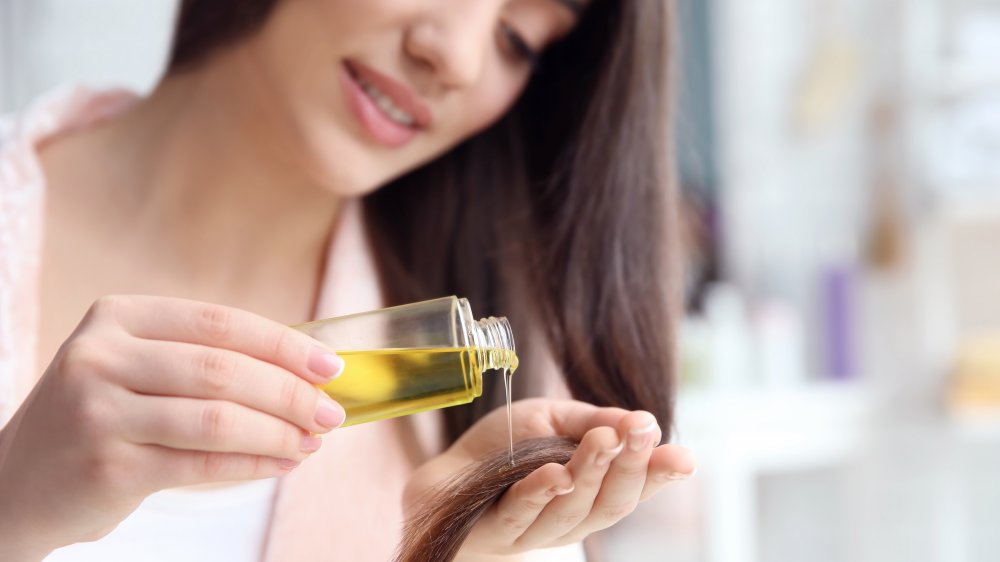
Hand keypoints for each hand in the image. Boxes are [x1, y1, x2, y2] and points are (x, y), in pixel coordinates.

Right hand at [0, 295, 345, 559]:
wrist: (17, 483)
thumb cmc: (101, 418)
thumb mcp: (136, 368)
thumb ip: (206, 360)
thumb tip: (306, 372)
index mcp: (118, 318)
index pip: (221, 323)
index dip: (284, 345)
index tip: (330, 366)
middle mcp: (102, 356)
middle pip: (223, 370)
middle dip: (290, 393)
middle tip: (331, 413)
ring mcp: (99, 411)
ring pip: (216, 419)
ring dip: (278, 432)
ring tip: (312, 442)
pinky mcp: (105, 466)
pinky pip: (200, 464)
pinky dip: (252, 465)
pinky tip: (281, 464)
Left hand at [403, 398, 695, 557]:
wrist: (441, 477)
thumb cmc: (501, 451)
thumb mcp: (552, 421)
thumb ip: (594, 420)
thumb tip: (643, 420)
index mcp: (590, 493)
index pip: (633, 489)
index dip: (660, 476)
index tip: (685, 458)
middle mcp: (569, 518)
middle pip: (610, 504)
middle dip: (630, 467)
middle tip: (641, 433)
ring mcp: (534, 530)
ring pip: (572, 511)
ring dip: (591, 473)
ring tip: (603, 440)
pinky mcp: (496, 531)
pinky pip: (522, 514)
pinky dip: (540, 493)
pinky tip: (555, 473)